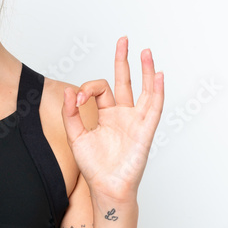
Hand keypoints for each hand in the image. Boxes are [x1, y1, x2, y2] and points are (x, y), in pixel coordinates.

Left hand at [61, 36, 163, 201]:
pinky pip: (154, 107)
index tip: (77, 99)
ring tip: (145, 51)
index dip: (87, 88)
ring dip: (145, 70)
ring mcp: (136, 121)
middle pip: (125, 81)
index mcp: (106, 114)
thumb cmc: (93, 166)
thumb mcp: (76, 136)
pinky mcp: (145, 130)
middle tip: (124, 40)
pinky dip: (157, 91)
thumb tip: (70, 90)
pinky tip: (157, 74)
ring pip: (144, 90)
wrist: (106, 187)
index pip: (100, 89)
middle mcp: (123, 115)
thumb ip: (71, 113)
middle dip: (124, 60)